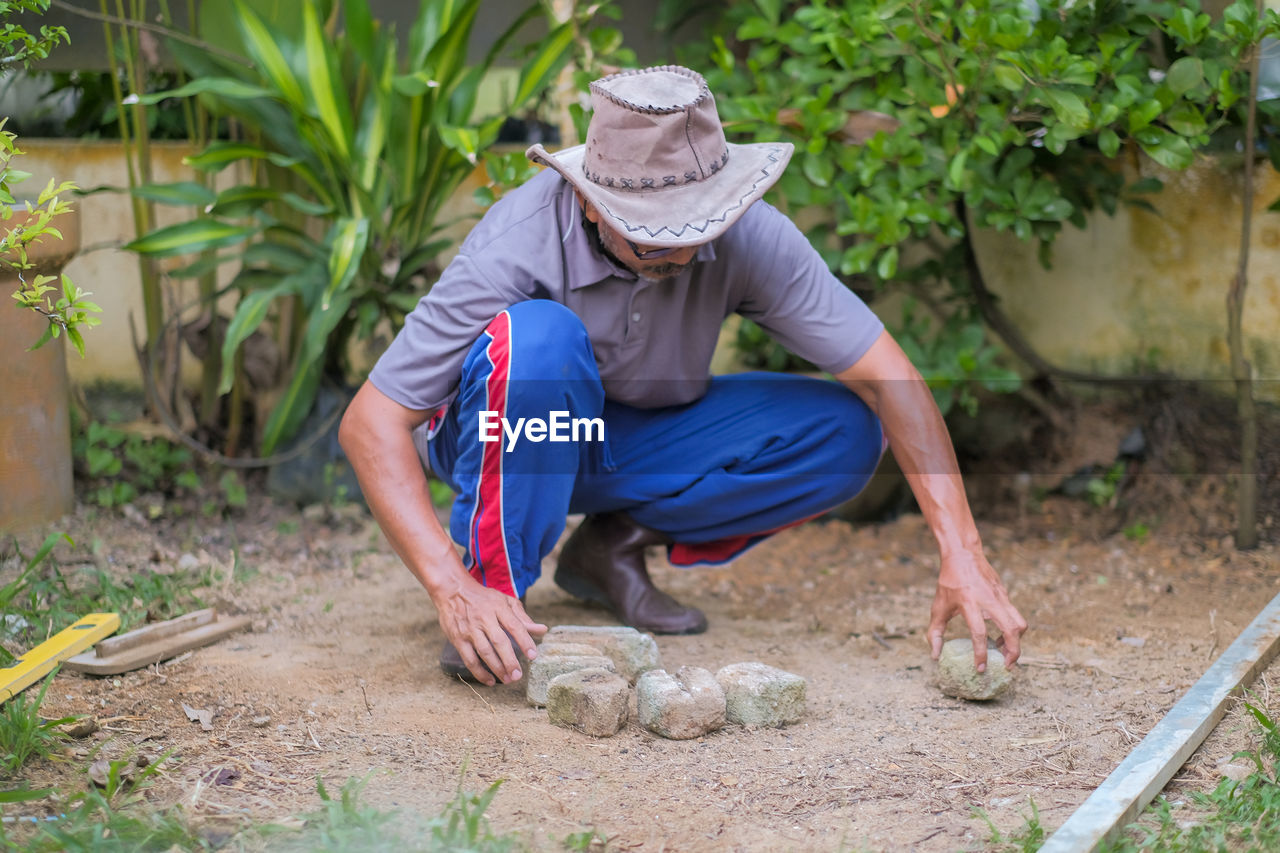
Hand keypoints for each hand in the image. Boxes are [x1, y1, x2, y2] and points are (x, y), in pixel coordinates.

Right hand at [435, 580, 546, 685]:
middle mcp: (484, 618)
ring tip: (508, 680)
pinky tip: (490, 680)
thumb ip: (523, 618)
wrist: (452, 590)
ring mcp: (470, 629)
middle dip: (510, 660)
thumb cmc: (483, 598)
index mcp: (498, 607)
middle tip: (518, 675)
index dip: (524, 641)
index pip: (514, 625)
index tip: (533, 656)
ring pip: (484, 652)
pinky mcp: (457, 638)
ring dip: (497, 668)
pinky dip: (479, 672)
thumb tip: (542, 630)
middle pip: (499, 641)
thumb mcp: (505, 601)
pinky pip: (469, 659)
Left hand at [927, 551, 1026, 671]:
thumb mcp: (938, 607)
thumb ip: (935, 633)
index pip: (979, 632)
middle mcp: (989, 600)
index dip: (981, 653)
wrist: (963, 555)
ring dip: (1016, 641)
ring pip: (1020, 623)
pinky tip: (999, 636)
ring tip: (1003, 652)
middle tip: (1006, 666)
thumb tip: (935, 656)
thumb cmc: (948, 583)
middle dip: (1013, 651)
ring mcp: (1001, 597)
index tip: (980, 668)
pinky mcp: (1006, 595)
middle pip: (1012, 629)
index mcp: (969, 603)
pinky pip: (1015, 616)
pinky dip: (1011, 630)